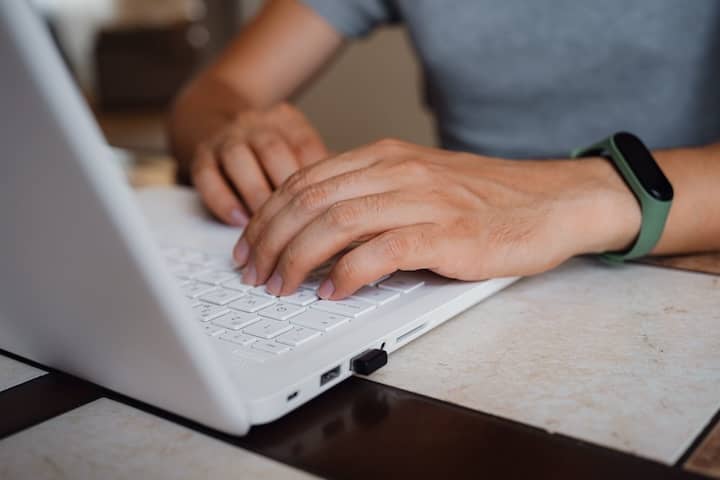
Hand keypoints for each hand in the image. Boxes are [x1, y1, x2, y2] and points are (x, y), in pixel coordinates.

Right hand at [190, 103, 327, 225]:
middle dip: (286, 192)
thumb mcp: (298, 148)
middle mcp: (256, 124)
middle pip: (273, 151)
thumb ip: (323, 172)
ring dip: (255, 196)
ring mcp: (226, 138)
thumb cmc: (271, 150)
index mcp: (287, 122)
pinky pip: (207, 176)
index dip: (316, 180)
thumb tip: (349, 206)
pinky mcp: (200, 155)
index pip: (306, 146)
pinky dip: (224, 201)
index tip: (326, 212)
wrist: (212, 116)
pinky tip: (239, 222)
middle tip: (299, 228)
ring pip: (240, 160)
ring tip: (270, 231)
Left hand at [232, 139, 640, 298]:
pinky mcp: (447, 234)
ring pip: (336, 223)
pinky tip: (331, 293)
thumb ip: (373, 195)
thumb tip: (321, 227)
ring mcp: (423, 200)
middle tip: (255, 272)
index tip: (251, 244)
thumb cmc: (486, 200)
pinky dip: (348, 274)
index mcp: (386, 156)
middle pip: (311, 201)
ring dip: (298, 258)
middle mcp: (398, 171)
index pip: (306, 180)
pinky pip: (381, 251)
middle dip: (271, 240)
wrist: (552, 202)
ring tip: (281, 287)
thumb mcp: (419, 183)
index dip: (268, 215)